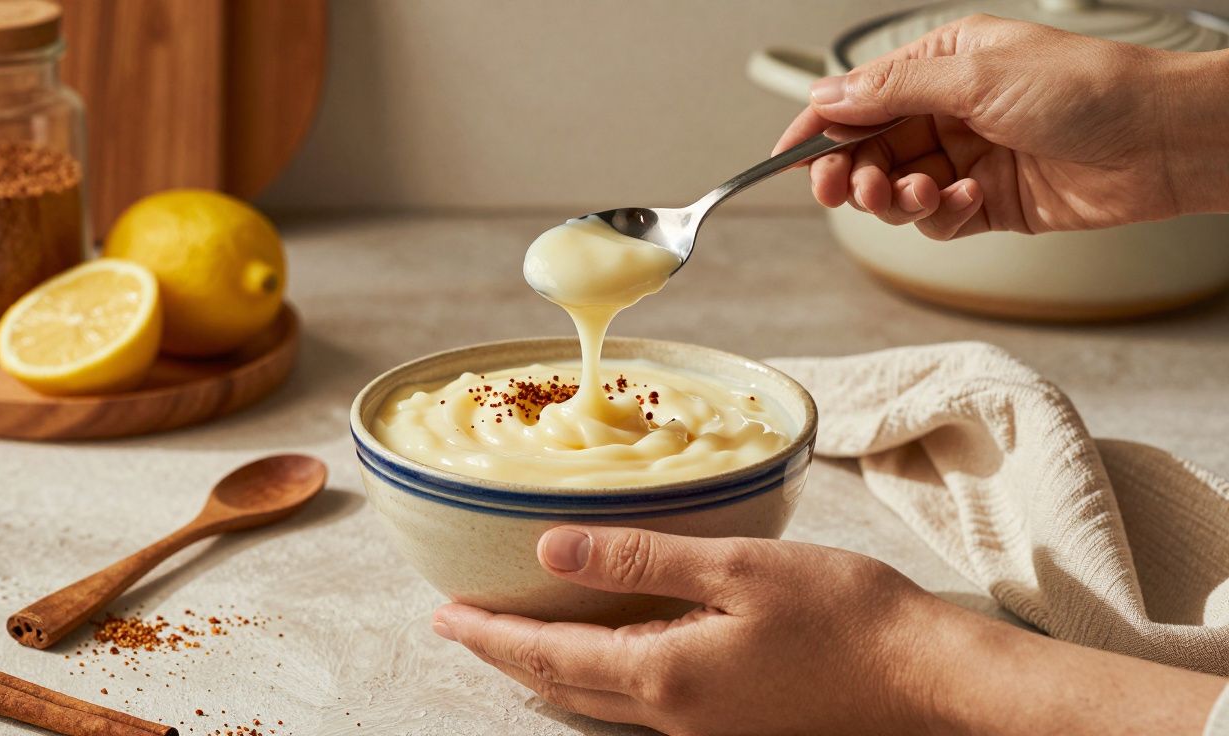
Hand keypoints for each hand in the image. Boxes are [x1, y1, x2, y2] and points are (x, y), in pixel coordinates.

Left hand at [432, 526, 1226, 735]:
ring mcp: (703, 726)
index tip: (443, 617)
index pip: (547, 658)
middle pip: (562, 687)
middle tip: (463, 625)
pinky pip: (639, 700)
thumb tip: (551, 551)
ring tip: (516, 636)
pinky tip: (606, 647)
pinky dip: (599, 673)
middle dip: (507, 657)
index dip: (490, 636)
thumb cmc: (844, 616)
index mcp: (664, 674)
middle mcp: (672, 714)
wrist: (927, 682)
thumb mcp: (737, 570)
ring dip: (548, 668)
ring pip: (597, 699)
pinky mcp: (731, 722)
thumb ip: (640, 561)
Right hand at [776, 14, 1228, 239]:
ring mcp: (966, 158)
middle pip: (869, 151)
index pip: (859, 98)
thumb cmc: (1090, 89)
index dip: (818, 128)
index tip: (787, 157)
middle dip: (854, 173)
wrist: (1160, 143)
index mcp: (942, 65)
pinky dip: (942, 216)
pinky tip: (967, 201)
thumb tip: (829, 95)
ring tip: (921, 193)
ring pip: (897, 191)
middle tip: (847, 187)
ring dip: (898, 198)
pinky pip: (937, 220)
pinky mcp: (987, 203)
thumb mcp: (976, 76)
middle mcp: (949, 111)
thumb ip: (893, 91)